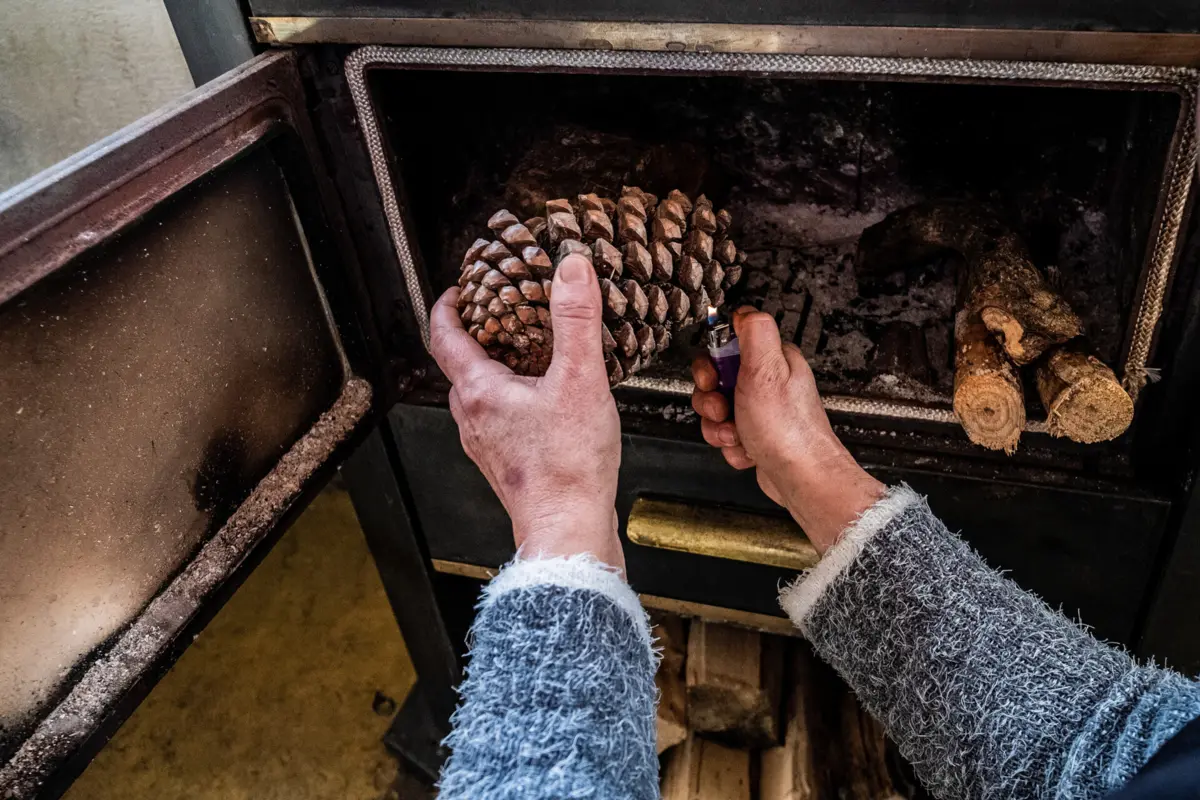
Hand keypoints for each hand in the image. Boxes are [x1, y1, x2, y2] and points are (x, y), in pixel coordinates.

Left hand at [431, 254, 623, 569]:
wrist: (569, 528)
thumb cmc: (568, 468)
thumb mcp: (579, 380)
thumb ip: (576, 321)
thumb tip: (571, 270)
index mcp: (478, 391)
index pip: (443, 336)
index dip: (448, 306)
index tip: (459, 289)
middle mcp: (472, 418)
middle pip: (461, 364)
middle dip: (480, 334)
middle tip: (504, 314)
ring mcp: (486, 444)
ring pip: (481, 393)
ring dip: (498, 369)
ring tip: (532, 354)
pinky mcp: (505, 463)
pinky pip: (499, 419)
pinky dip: (514, 399)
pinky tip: (547, 401)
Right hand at [691, 309, 883, 553]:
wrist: (800, 478)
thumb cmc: (789, 431)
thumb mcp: (767, 370)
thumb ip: (754, 333)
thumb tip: (744, 311)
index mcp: (773, 361)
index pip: (727, 346)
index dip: (712, 364)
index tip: (715, 378)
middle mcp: (769, 384)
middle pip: (716, 382)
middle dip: (711, 402)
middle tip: (724, 409)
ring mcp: (762, 412)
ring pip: (717, 413)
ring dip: (719, 428)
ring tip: (737, 435)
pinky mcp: (756, 437)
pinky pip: (726, 437)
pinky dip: (731, 447)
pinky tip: (746, 450)